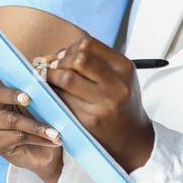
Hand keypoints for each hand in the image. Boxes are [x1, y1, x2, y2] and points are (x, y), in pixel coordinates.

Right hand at [0, 42, 64, 182]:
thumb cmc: (44, 119)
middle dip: (14, 95)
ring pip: (13, 121)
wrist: (46, 153)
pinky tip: (54, 141)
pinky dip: (38, 138)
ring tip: (56, 132)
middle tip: (28, 99)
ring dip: (37, 126)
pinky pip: (18, 137)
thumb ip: (43, 81)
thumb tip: (50, 60)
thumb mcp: (46, 99)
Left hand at [40, 36, 154, 172]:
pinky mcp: (89, 119)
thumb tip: (54, 55)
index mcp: (124, 68)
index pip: (88, 44)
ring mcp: (103, 103)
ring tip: (50, 81)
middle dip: (60, 62)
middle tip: (54, 70)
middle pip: (77, 59)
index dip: (69, 49)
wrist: (132, 138)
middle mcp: (116, 84)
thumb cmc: (119, 103)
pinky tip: (54, 95)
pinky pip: (63, 98)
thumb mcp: (117, 77)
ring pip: (66, 78)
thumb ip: (92, 62)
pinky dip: (53, 93)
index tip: (61, 58)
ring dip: (51, 76)